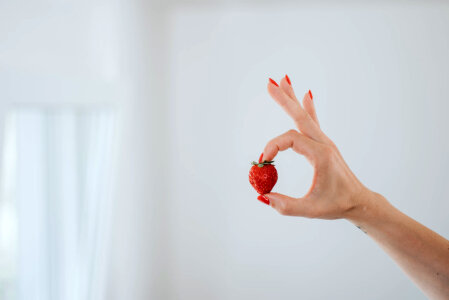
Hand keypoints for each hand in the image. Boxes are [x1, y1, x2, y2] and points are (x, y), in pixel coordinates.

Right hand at [260, 76, 370, 219]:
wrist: (360, 202)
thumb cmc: (337, 205)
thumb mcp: (311, 210)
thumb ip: (286, 205)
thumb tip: (263, 197)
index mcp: (320, 155)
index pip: (290, 139)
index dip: (273, 147)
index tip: (262, 161)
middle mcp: (323, 144)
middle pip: (300, 116)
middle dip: (284, 99)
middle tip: (269, 83)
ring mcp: (324, 142)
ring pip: (306, 116)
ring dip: (293, 98)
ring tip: (283, 80)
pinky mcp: (324, 145)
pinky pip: (314, 122)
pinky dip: (308, 107)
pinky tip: (306, 94)